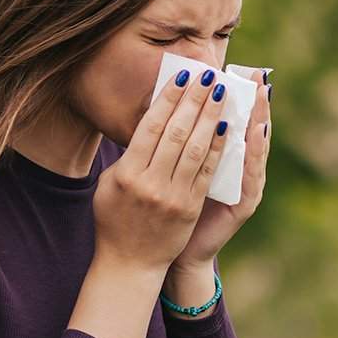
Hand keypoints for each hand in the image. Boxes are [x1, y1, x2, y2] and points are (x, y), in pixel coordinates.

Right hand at [91, 67, 230, 269]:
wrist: (130, 263)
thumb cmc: (115, 218)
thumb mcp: (110, 184)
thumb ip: (129, 155)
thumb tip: (151, 121)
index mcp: (127, 173)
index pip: (151, 126)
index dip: (168, 98)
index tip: (182, 75)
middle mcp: (150, 183)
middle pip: (176, 132)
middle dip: (194, 100)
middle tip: (208, 76)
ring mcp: (172, 196)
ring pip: (196, 148)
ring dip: (210, 117)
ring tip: (221, 92)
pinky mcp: (190, 207)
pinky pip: (208, 171)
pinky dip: (218, 146)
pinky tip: (227, 126)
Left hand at [174, 69, 271, 270]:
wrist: (178, 256)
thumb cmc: (172, 211)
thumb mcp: (175, 171)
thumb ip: (181, 146)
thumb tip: (170, 106)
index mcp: (223, 161)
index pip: (235, 123)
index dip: (240, 97)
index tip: (243, 69)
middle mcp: (240, 172)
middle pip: (251, 130)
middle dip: (255, 101)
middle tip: (258, 73)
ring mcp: (245, 189)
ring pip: (256, 149)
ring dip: (259, 120)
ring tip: (262, 95)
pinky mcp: (244, 206)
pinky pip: (251, 176)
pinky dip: (255, 153)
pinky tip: (257, 132)